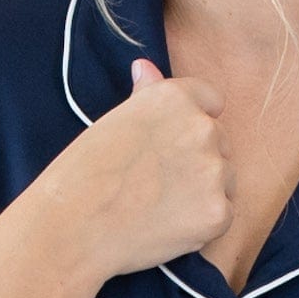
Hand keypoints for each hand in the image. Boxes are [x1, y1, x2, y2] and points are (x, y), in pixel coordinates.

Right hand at [50, 56, 234, 279]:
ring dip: (203, 191)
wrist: (74, 230)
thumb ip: (144, 97)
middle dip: (197, 159)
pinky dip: (202, 224)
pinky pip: (223, 213)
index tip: (169, 145)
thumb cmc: (82, 177)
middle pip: (220, 142)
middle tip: (155, 183)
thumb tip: (145, 67)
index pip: (210, 101)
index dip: (190, 124)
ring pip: (224, 178)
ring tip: (158, 207)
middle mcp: (202, 128)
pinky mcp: (218, 212)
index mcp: (174, 98)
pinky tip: (167, 227)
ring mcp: (214, 171)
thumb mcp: (112, 122)